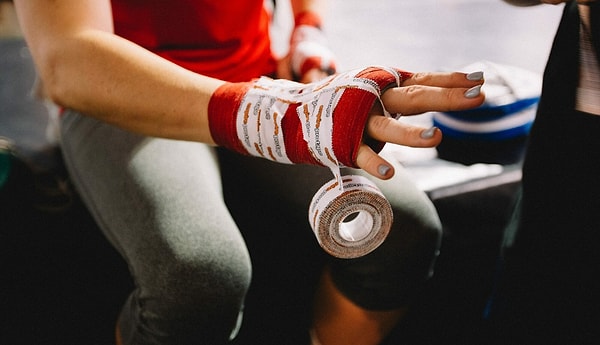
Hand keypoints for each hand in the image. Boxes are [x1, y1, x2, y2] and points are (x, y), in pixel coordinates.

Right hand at [357, 71, 484, 178]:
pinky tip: (389, 173)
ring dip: (410, 134)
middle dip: (446, 98)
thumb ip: (412, 90)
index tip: (479, 80)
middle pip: (413, 97)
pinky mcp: (345, 144)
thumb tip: (459, 86)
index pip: (423, 80)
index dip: (450, 80)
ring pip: (387, 127)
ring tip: (436, 138)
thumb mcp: (380, 89)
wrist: (299, 111)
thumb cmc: (349, 101)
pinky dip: (374, 164)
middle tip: (477, 97)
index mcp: (386, 84)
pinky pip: (362, 155)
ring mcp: (360, 121)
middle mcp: (375, 98)